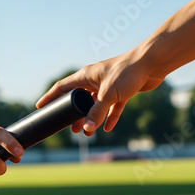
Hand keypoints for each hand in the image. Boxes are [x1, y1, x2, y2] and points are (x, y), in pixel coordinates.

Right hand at [36, 51, 164, 136]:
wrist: (153, 62)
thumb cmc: (127, 72)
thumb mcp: (108, 94)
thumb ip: (96, 112)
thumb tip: (87, 130)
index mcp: (86, 75)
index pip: (62, 87)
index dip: (50, 97)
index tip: (40, 107)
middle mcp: (95, 79)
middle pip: (78, 99)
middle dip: (73, 114)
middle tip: (69, 128)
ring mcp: (109, 85)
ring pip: (95, 104)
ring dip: (91, 118)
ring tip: (86, 132)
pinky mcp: (123, 90)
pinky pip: (113, 106)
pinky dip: (109, 116)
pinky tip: (108, 128)